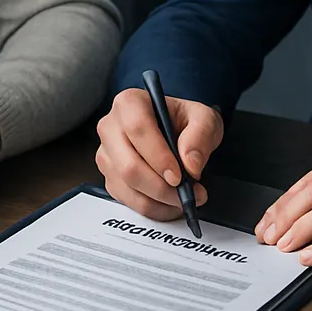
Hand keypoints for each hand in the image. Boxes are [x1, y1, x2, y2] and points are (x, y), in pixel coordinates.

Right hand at [95, 87, 222, 220]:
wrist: (178, 132)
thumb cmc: (185, 121)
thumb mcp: (204, 118)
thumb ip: (201, 135)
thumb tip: (190, 164)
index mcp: (130, 103)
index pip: (138, 128)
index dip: (158, 156)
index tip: (179, 175)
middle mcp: (111, 126)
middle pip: (128, 165)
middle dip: (161, 187)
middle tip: (186, 193)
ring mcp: (107, 154)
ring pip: (127, 186)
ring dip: (159, 200)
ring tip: (184, 198)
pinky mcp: (109, 177)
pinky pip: (127, 200)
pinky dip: (152, 208)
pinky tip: (170, 203)